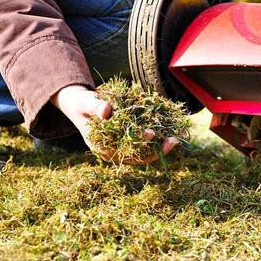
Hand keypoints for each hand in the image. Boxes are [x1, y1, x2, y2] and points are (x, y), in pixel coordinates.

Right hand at [50, 85, 178, 163]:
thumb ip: (96, 107)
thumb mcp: (86, 104)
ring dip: (163, 146)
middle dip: (158, 149)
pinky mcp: (131, 138)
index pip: (125, 152)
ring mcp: (125, 146)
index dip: (140, 145)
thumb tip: (107, 111)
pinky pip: (148, 141)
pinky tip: (173, 131)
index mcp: (104, 149)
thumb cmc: (82, 105)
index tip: (152, 133)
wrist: (82, 105)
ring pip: (147, 151)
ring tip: (178, 138)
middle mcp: (116, 151)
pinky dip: (160, 137)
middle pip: (140, 156)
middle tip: (174, 140)